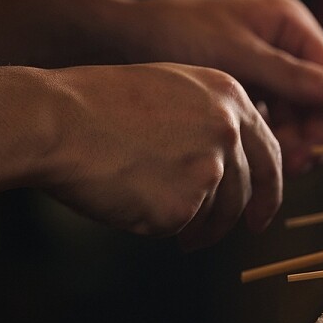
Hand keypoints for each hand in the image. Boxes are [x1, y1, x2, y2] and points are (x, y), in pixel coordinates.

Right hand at [44, 63, 281, 248]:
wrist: (54, 120)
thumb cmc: (96, 104)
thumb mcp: (169, 90)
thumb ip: (208, 121)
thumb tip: (228, 165)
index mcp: (228, 96)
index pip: (268, 151)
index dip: (269, 186)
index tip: (261, 211)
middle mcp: (228, 131)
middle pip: (247, 189)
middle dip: (240, 217)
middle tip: (231, 233)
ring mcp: (209, 169)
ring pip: (215, 213)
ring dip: (195, 225)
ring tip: (152, 211)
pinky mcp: (183, 206)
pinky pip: (178, 225)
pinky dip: (156, 222)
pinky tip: (128, 199)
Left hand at [129, 0, 322, 174]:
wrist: (123, 38)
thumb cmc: (177, 32)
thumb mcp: (237, 55)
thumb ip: (290, 75)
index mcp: (290, 24)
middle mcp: (286, 45)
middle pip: (320, 101)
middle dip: (313, 136)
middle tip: (298, 166)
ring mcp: (269, 69)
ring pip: (298, 116)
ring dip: (294, 143)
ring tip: (278, 164)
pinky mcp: (250, 89)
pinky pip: (273, 120)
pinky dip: (272, 140)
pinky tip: (259, 158)